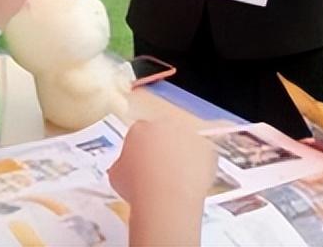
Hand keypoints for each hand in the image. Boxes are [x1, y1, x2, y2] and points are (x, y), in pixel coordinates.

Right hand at [108, 119, 214, 243]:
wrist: (165, 196)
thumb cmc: (137, 185)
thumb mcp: (116, 175)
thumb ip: (122, 163)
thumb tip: (126, 168)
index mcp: (140, 128)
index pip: (139, 134)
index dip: (140, 150)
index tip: (140, 164)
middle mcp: (166, 125)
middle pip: (163, 134)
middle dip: (161, 148)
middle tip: (157, 171)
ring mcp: (189, 135)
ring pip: (184, 143)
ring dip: (181, 156)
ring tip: (174, 180)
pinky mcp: (207, 148)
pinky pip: (201, 156)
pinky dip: (197, 166)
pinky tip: (189, 182)